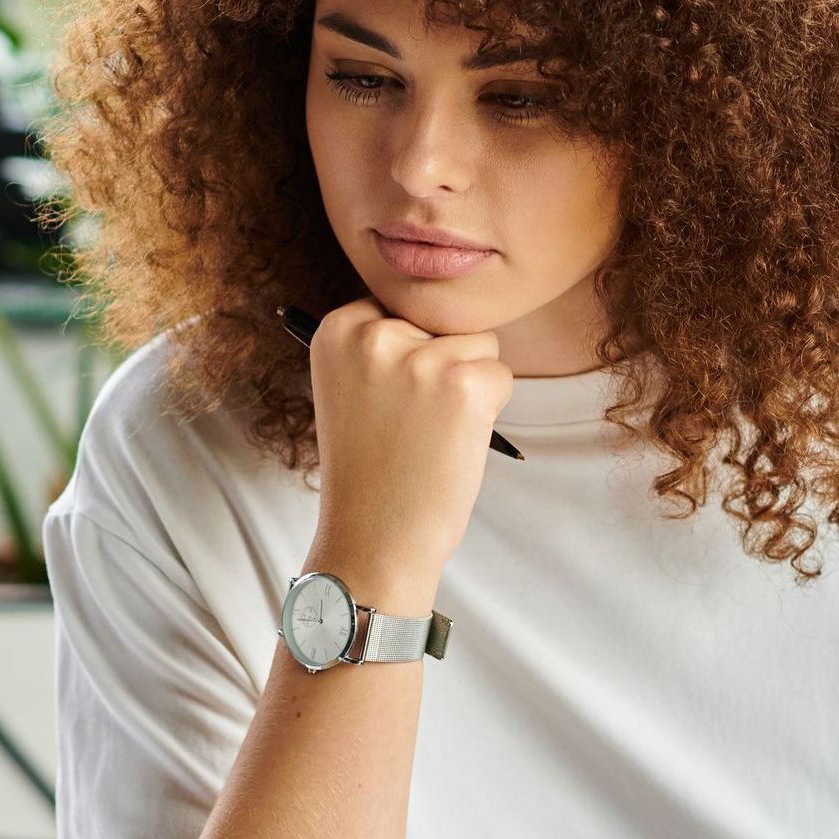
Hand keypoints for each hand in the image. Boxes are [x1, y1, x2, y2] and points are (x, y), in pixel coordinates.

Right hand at [306, 298, 513, 611]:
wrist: (373, 541)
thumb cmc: (370, 471)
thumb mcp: (351, 389)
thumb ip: (382, 343)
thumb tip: (442, 297)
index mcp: (337, 329)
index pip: (404, 307)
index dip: (411, 355)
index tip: (391, 402)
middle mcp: (373, 334)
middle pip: (444, 321)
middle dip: (441, 367)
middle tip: (411, 426)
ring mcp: (419, 358)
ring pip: (478, 345)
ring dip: (468, 387)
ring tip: (430, 434)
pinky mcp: (462, 385)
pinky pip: (501, 376)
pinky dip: (489, 414)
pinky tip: (451, 444)